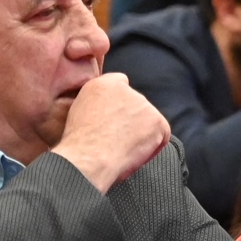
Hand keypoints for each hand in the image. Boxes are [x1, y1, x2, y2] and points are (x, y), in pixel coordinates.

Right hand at [51, 73, 169, 193]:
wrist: (89, 156)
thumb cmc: (79, 141)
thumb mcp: (78, 110)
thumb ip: (98, 101)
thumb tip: (111, 107)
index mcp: (102, 84)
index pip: (120, 84)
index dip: (118, 104)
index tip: (114, 118)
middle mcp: (126, 89)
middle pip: (136, 104)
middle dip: (132, 119)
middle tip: (118, 137)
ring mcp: (143, 104)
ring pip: (149, 118)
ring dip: (142, 131)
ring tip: (124, 146)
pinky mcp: (156, 120)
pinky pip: (162, 133)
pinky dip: (155, 143)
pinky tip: (137, 150)